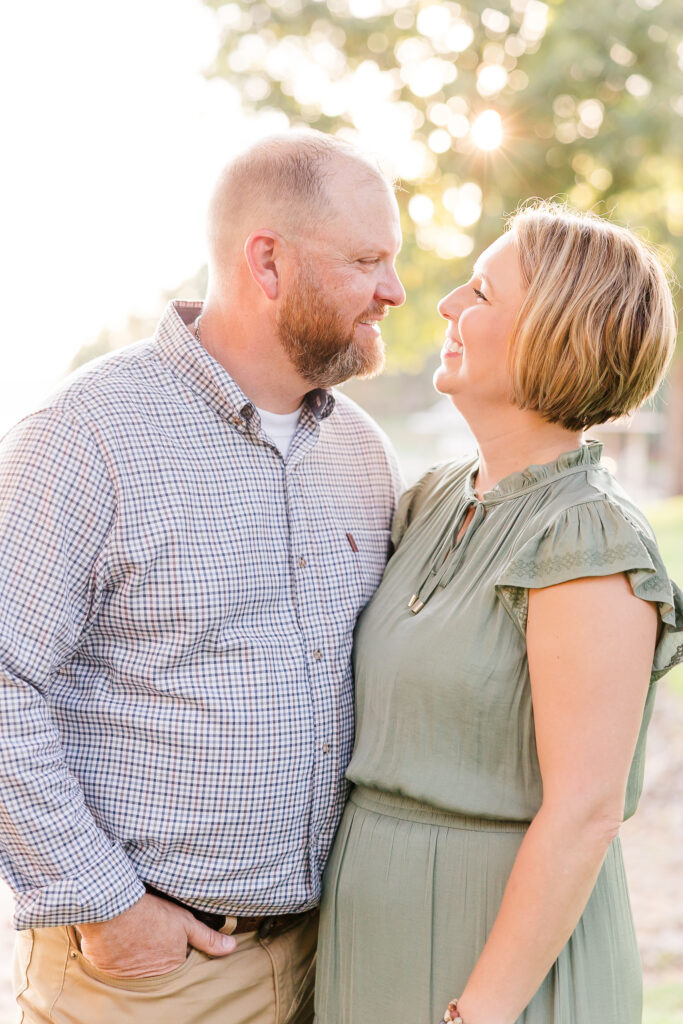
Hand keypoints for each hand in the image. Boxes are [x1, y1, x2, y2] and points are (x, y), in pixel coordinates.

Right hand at [76, 892, 236, 978]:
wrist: (113, 908)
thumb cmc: (151, 913)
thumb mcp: (185, 922)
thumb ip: (207, 938)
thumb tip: (231, 947)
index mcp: (170, 970)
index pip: (176, 966)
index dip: (172, 949)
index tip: (165, 937)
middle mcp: (148, 979)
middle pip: (155, 969)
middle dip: (153, 956)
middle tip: (148, 935)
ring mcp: (125, 977)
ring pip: (134, 969)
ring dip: (135, 956)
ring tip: (134, 933)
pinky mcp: (106, 971)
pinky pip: (114, 967)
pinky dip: (116, 955)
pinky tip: (118, 938)